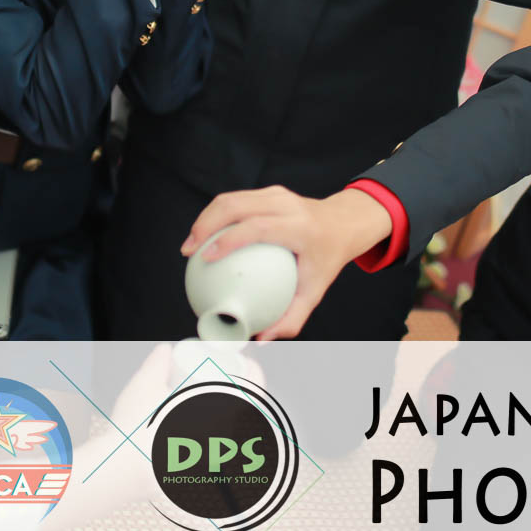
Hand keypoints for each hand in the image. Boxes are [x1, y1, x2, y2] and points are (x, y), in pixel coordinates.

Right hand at [179, 186, 392, 340]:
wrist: (342, 224)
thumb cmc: (326, 261)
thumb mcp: (315, 291)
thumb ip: (290, 318)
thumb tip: (260, 339)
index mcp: (299, 227)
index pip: (258, 227)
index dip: (228, 239)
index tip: (206, 257)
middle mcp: (287, 205)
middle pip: (237, 205)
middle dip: (206, 224)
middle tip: (189, 251)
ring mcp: (277, 194)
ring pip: (231, 199)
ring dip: (205, 219)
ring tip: (191, 244)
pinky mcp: (269, 192)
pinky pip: (236, 200)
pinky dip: (215, 217)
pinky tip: (204, 237)